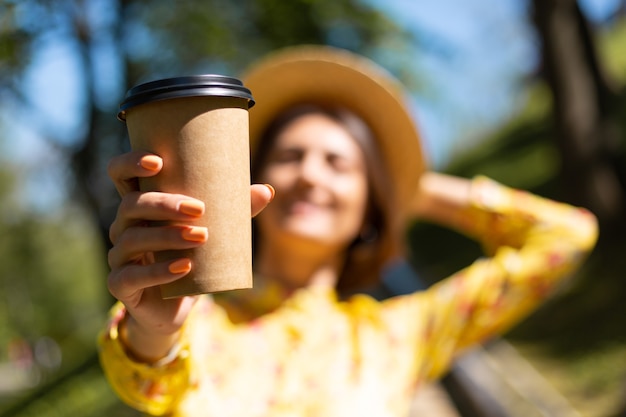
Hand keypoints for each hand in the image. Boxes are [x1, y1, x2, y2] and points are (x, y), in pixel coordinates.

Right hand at [106, 151, 273, 360]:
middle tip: (199, 209)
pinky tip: (184, 267)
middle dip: (164, 204)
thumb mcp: (214, 232)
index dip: (130, 163)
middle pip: (131, 204)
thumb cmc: (193, 258)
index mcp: (141, 206)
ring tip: (201, 237)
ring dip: (167, 236)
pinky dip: (159, 271)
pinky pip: (132, 276)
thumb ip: (235, 211)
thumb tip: (266, 190)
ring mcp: (119, 256)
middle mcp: (124, 226)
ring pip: (133, 238)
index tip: (158, 161)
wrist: (176, 306)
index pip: (121, 174)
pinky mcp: (120, 285)